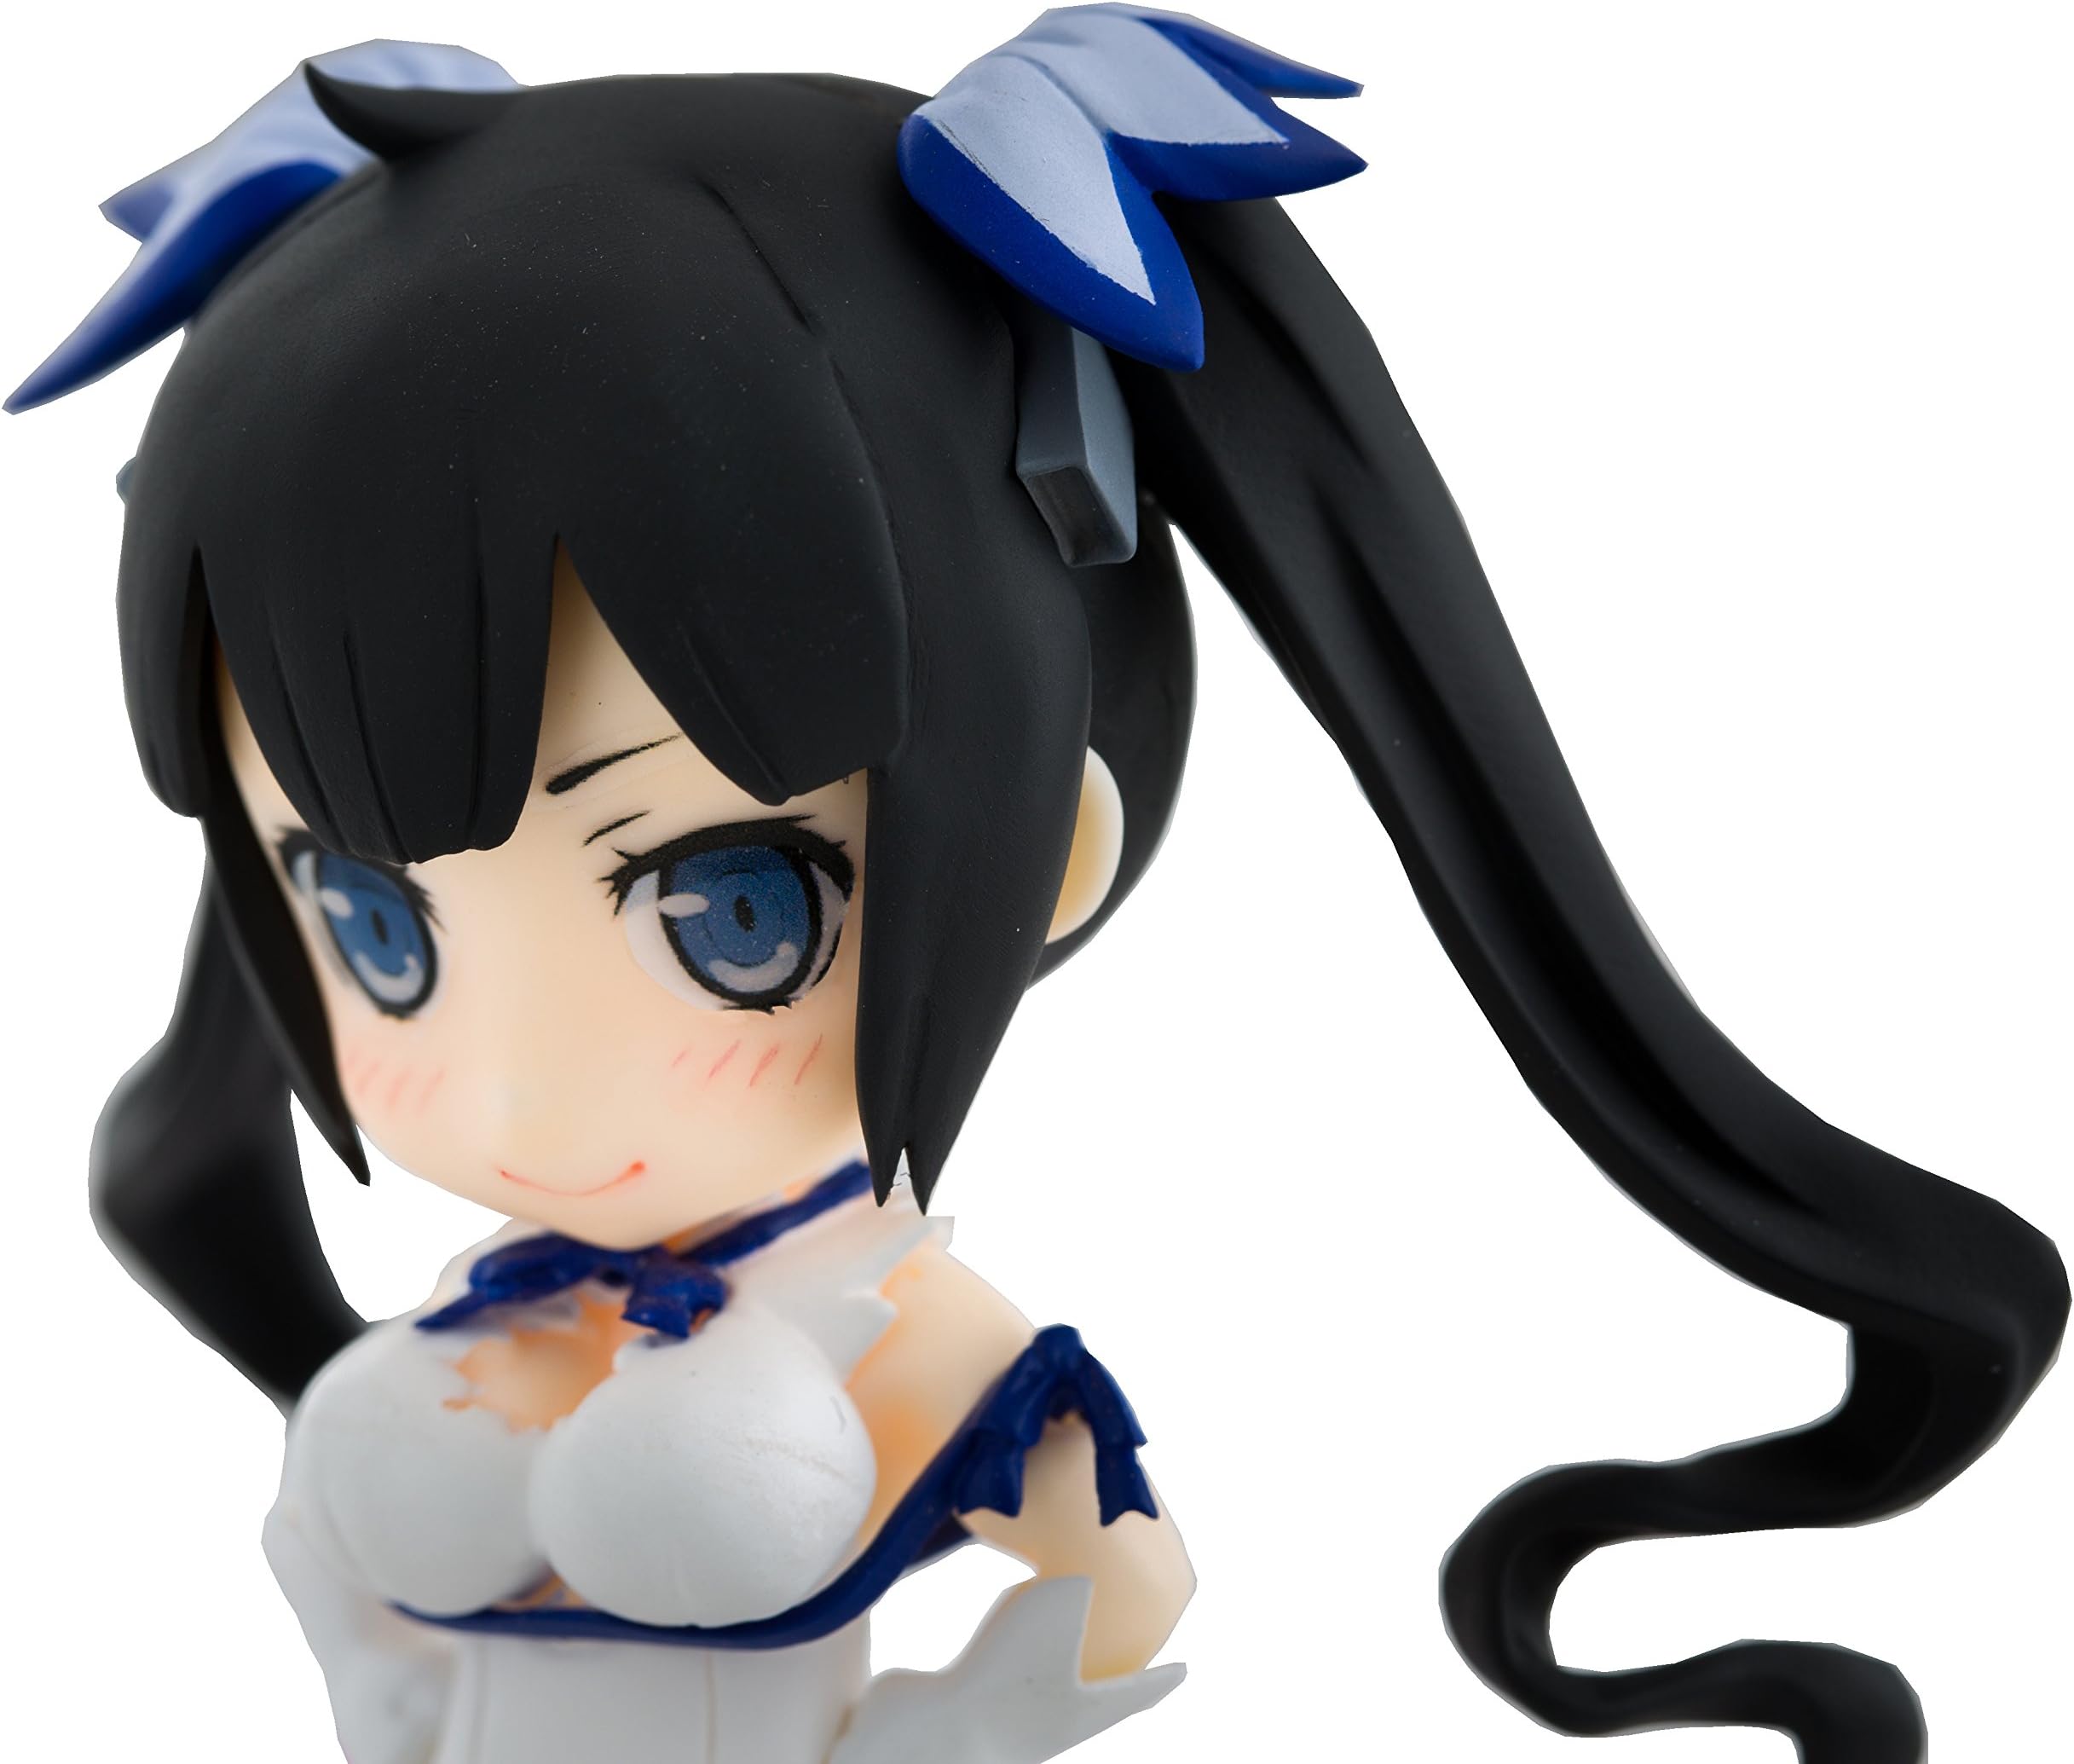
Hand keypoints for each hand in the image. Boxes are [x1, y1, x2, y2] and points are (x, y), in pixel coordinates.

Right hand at [830, 1577, 1184, 1763]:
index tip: (1186, 1669)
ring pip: (1042, 1675)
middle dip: (1108, 1667)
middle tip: (1125, 1643)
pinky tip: (999, 1611)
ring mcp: (1006, 1717)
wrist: (926, 1732)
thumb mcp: (1061, 1601)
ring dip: (1052, 1646)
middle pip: (1092, 1692)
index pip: (1136, 1693)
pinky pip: (997, 1664)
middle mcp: (1050, 1719)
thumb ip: (1078, 1576)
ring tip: (1055, 1613)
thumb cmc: (1003, 1676)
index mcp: (1085, 1709)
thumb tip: (1071, 1570)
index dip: (1162, 1679)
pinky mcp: (965, 1701)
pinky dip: (1006, 1635)